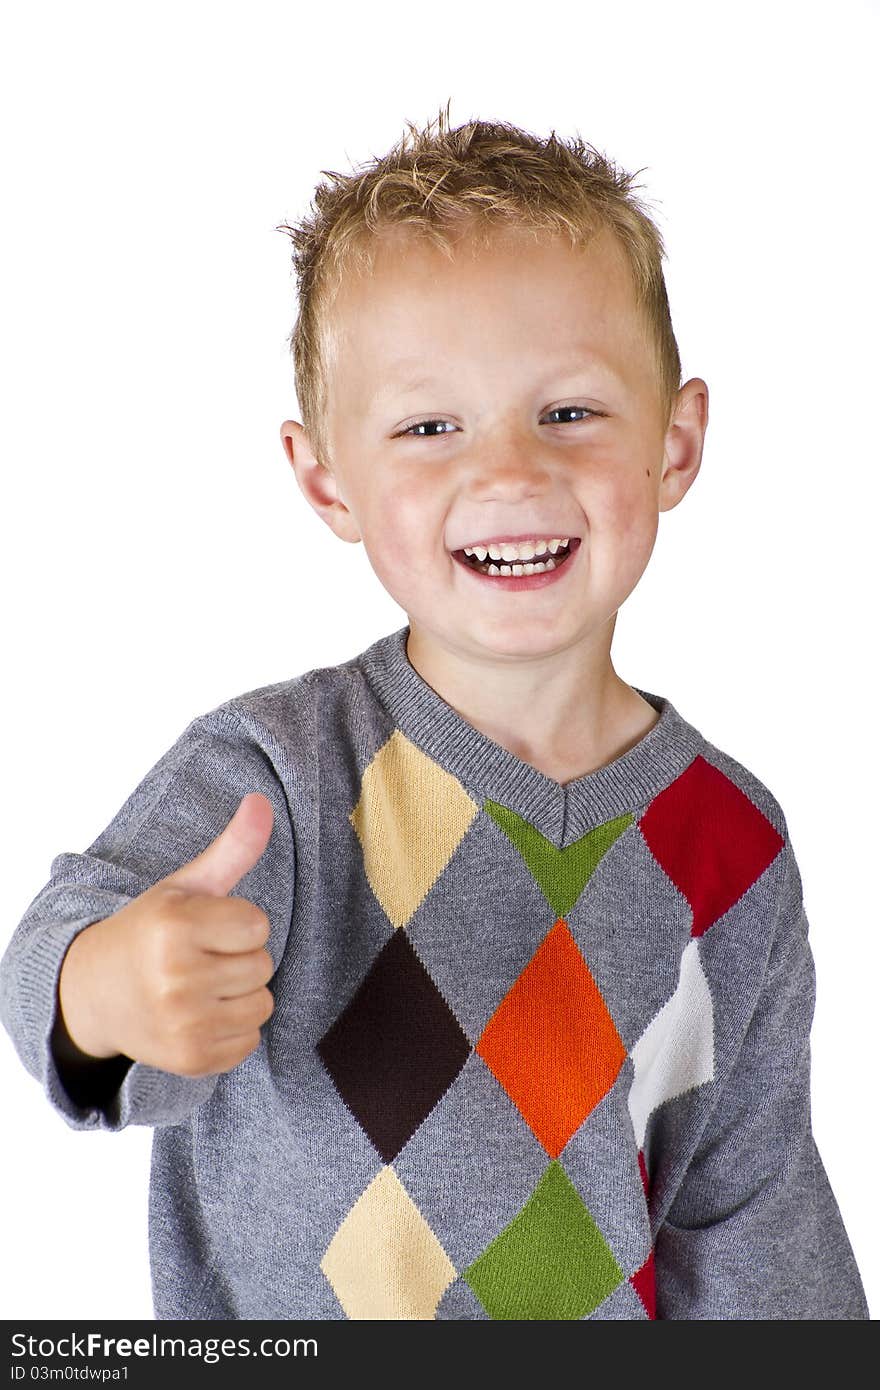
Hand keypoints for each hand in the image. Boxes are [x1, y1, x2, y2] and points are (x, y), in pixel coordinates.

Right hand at [57, 792, 276, 1077]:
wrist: (97, 993)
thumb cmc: (151, 932)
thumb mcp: (185, 886)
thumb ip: (232, 848)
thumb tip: (262, 802)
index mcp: (174, 927)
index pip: (258, 925)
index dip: (237, 924)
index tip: (206, 927)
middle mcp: (175, 977)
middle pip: (263, 965)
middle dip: (239, 958)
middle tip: (199, 958)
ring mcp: (182, 1023)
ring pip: (263, 1004)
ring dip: (241, 995)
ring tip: (202, 986)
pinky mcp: (190, 1058)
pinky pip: (250, 1041)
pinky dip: (233, 1030)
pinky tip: (200, 1016)